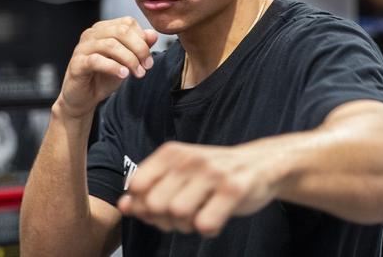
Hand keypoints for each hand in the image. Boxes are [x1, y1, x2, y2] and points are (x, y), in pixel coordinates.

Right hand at [59, 17, 157, 119]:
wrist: (84, 97)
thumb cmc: (104, 76)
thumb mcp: (126, 61)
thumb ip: (139, 46)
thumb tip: (152, 34)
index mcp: (103, 28)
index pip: (128, 23)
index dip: (143, 40)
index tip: (148, 59)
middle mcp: (92, 34)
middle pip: (121, 31)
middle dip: (139, 49)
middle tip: (147, 66)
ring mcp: (82, 47)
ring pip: (110, 45)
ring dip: (130, 60)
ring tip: (138, 73)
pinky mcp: (77, 63)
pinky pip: (96, 60)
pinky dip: (113, 67)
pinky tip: (123, 75)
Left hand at [117, 141, 275, 237]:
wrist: (260, 164)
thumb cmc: (212, 174)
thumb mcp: (178, 175)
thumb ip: (150, 190)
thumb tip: (122, 206)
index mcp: (171, 153)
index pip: (137, 186)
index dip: (144, 205)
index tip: (161, 207)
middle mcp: (189, 159)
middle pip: (155, 204)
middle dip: (165, 219)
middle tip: (183, 215)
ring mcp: (212, 173)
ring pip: (178, 214)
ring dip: (186, 225)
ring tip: (200, 215)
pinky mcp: (234, 189)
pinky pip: (205, 223)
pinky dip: (208, 229)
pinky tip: (216, 219)